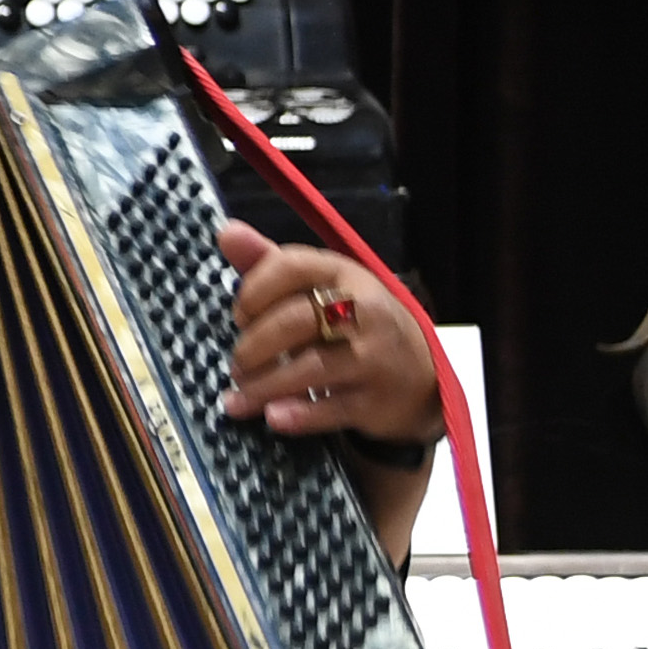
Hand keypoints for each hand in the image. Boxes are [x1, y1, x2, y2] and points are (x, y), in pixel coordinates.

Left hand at [214, 220, 441, 447]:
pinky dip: (297, 415)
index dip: (252, 291)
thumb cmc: (353, 322)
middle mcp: (364, 311)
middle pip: (293, 321)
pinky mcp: (377, 400)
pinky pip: (330, 408)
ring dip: (263, 385)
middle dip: (253, 346)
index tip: (239, 315)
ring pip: (309, 368)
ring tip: (240, 396)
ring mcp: (375, 356)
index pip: (289, 266)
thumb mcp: (318, 285)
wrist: (420, 374)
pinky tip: (273, 417)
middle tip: (238, 364)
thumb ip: (269, 262)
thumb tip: (226, 232)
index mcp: (344, 274)